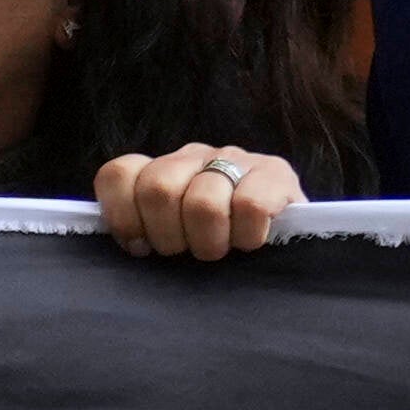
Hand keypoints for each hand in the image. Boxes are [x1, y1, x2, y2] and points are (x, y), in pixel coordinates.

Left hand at [88, 142, 297, 261]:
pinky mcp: (275, 173)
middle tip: (186, 252)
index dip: (124, 218)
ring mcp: (235, 159)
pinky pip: (250, 205)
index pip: (119, 175)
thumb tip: (130, 245)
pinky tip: (250, 241)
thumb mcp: (174, 237)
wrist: (291, 239)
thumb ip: (144, 230)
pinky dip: (247, 234)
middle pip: (158, 190)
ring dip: (210, 241)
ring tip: (221, 249)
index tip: (140, 247)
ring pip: (203, 202)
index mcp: (162, 169)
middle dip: (169, 236)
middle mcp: (195, 157)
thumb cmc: (220, 244)